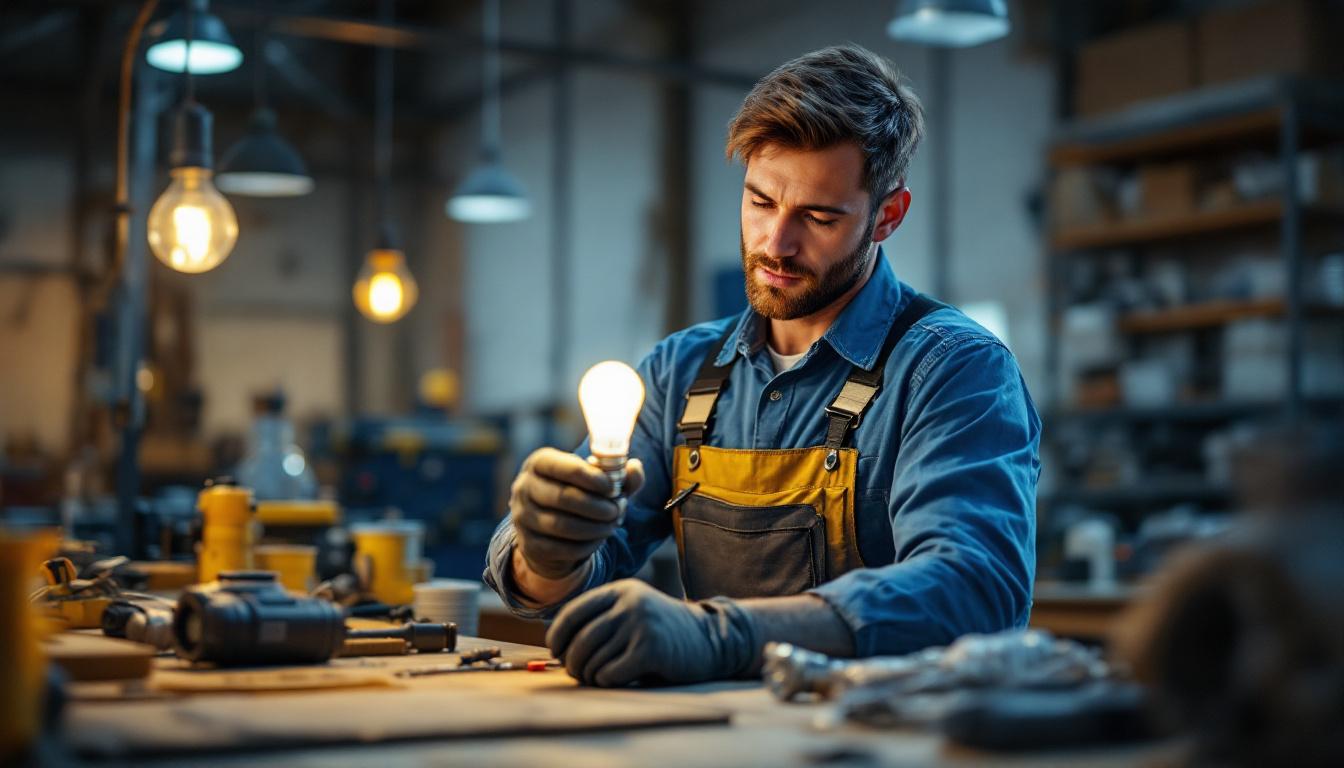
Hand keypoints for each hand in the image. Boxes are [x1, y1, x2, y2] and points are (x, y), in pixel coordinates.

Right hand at [509, 448, 643, 579]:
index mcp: (539, 463)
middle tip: (619, 509)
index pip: (560, 466)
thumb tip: (635, 468)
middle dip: (597, 506)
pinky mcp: (529, 545)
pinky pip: (560, 548)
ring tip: (613, 523)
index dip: (590, 477)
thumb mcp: (597, 482)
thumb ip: (619, 474)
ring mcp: (522, 518)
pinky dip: (586, 545)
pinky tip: (600, 538)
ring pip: (561, 525)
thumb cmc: (578, 495)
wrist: (551, 530)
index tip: (613, 487)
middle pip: (562, 497)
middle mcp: (524, 488)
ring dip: (595, 526)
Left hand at [546, 579, 757, 687]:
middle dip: (573, 663)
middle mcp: (629, 603)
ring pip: (593, 660)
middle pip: (580, 640)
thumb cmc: (663, 631)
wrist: (710, 639)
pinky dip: (606, 682)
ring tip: (599, 677)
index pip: (572, 613)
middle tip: (579, 673)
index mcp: (620, 591)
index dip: (557, 636)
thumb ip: (601, 618)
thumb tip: (554, 642)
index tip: (558, 653)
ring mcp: (641, 625)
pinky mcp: (651, 650)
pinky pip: (610, 674)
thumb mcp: (633, 611)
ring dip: (590, 675)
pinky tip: (616, 679)